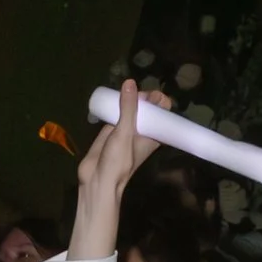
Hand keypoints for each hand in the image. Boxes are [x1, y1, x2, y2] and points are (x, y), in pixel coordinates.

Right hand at [69, 77, 144, 260]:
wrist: (98, 179)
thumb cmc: (119, 160)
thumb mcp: (125, 131)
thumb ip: (128, 108)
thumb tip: (130, 82)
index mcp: (154, 133)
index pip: (164, 111)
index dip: (158, 100)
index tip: (148, 98)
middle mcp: (143, 130)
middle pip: (148, 106)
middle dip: (142, 97)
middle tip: (133, 96)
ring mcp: (127, 129)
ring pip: (132, 108)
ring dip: (128, 99)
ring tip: (122, 94)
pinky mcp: (112, 129)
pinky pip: (117, 112)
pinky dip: (115, 104)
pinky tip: (110, 98)